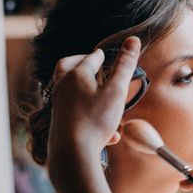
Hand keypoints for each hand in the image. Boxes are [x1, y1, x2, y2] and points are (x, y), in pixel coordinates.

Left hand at [47, 37, 140, 192]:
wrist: (72, 154)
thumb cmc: (95, 120)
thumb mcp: (116, 91)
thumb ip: (125, 66)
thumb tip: (133, 39)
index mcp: (76, 74)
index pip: (91, 58)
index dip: (100, 56)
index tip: (104, 55)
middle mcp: (63, 86)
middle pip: (67, 66)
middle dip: (80, 62)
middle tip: (90, 63)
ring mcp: (58, 103)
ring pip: (69, 88)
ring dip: (84, 87)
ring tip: (96, 89)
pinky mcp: (59, 120)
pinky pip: (73, 110)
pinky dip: (85, 110)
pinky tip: (104, 128)